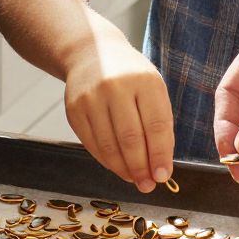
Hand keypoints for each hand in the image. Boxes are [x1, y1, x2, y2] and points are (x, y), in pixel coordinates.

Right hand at [64, 35, 175, 191]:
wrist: (91, 53)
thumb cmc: (130, 76)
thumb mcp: (152, 89)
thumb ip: (159, 124)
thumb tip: (160, 167)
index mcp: (144, 81)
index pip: (156, 126)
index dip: (160, 155)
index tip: (164, 176)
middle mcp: (116, 87)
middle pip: (131, 139)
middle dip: (142, 168)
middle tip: (149, 185)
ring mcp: (91, 98)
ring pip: (109, 146)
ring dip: (124, 169)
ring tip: (135, 180)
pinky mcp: (74, 110)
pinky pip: (92, 144)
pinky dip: (107, 161)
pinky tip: (118, 167)